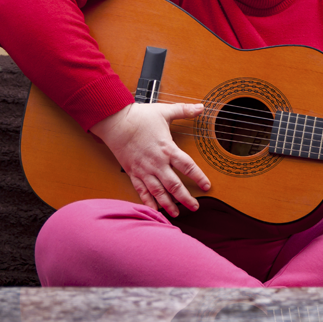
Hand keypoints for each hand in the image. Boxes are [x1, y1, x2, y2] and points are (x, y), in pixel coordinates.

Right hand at [90, 102, 209, 215]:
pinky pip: (141, 191)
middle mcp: (157, 163)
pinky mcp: (133, 172)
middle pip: (174, 185)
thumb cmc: (139, 117)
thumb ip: (184, 111)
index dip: (199, 178)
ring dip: (168, 204)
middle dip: (186, 198)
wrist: (115, 122)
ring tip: (176, 214)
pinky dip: (148, 202)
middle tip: (195, 207)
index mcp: (167, 149)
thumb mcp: (165, 111)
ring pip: (158, 192)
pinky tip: (153, 211)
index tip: (207, 187)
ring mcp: (144, 170)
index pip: (188, 167)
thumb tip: (200, 107)